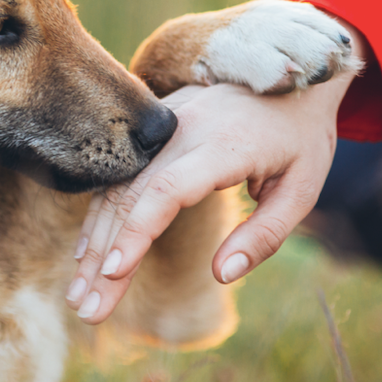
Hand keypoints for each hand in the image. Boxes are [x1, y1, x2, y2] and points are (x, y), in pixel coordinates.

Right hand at [65, 47, 360, 324]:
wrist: (291, 72)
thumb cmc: (299, 138)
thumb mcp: (302, 189)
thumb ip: (263, 235)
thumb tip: (221, 275)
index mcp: (223, 145)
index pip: (167, 190)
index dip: (137, 231)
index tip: (114, 271)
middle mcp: (184, 130)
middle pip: (131, 198)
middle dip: (104, 257)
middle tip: (86, 309)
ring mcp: (165, 124)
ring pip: (117, 188)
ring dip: (94, 242)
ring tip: (79, 294)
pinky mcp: (156, 127)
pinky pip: (120, 175)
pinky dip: (100, 215)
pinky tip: (88, 252)